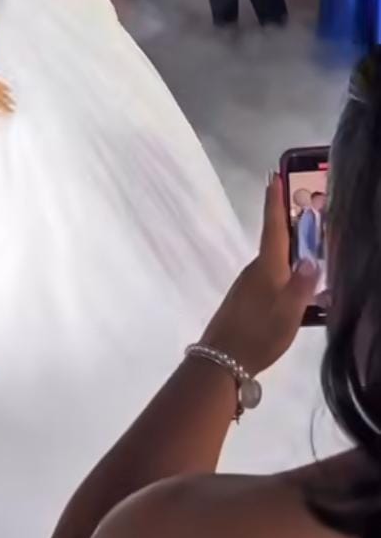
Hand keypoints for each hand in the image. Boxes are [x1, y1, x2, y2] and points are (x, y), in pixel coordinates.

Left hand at [200, 176, 319, 376]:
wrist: (222, 360)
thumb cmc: (258, 334)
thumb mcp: (288, 312)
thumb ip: (303, 285)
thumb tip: (312, 258)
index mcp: (267, 267)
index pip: (273, 228)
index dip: (274, 202)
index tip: (273, 177)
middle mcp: (256, 270)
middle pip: (276, 241)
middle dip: (292, 225)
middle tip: (312, 211)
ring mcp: (249, 285)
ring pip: (275, 261)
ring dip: (291, 251)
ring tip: (314, 249)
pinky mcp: (248, 299)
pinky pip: (272, 277)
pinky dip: (286, 272)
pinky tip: (299, 285)